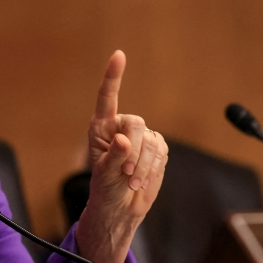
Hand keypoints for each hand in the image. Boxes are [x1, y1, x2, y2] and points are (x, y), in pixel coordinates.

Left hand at [75, 50, 167, 262]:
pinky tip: (143, 179)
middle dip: (133, 151)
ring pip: (151, 141)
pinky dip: (153, 168)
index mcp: (102, 127)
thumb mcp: (104, 176)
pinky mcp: (156, 148)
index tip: (119, 55)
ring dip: (143, 166)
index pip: (107, 97)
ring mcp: (141, 137)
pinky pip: (161, 152)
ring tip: (131, 183)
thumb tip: (124, 141)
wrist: (122, 208)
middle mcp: (122, 127)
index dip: (114, 76)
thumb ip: (113, 158)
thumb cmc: (106, 190)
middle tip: (125, 174)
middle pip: (136, 124)